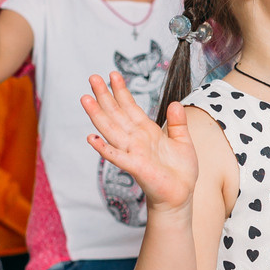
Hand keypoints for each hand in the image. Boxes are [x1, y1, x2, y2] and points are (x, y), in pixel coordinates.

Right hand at [81, 69, 197, 212]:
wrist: (181, 195)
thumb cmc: (181, 171)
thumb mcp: (183, 141)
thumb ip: (178, 123)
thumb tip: (174, 103)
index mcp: (147, 131)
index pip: (130, 107)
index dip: (121, 91)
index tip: (113, 74)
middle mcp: (136, 139)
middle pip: (116, 113)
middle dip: (105, 96)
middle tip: (93, 77)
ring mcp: (133, 152)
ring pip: (111, 130)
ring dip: (98, 115)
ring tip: (85, 99)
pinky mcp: (135, 167)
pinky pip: (116, 156)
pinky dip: (103, 148)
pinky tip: (91, 138)